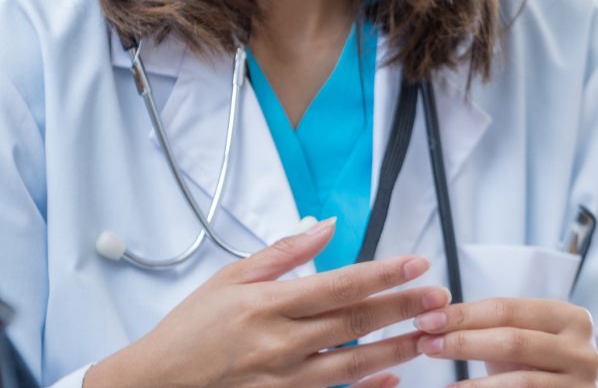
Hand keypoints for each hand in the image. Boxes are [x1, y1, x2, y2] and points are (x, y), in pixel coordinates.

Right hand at [86, 219, 446, 387]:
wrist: (158, 384)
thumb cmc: (192, 329)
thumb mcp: (230, 277)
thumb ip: (282, 252)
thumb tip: (325, 225)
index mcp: (267, 304)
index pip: (338, 284)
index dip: (381, 273)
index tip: (415, 263)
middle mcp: (280, 344)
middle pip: (354, 323)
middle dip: (401, 308)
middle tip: (438, 297)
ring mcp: (284, 380)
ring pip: (354, 363)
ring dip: (396, 348)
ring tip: (429, 333)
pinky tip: (395, 378)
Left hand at [413, 296, 597, 385]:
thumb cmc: (541, 363)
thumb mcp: (524, 336)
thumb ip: (491, 326)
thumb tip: (432, 320)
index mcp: (570, 318)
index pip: (507, 309)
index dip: (463, 314)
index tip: (426, 319)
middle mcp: (583, 349)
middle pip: (512, 341)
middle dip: (463, 342)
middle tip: (426, 344)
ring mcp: (582, 383)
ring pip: (519, 381)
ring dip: (473, 383)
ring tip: (444, 383)